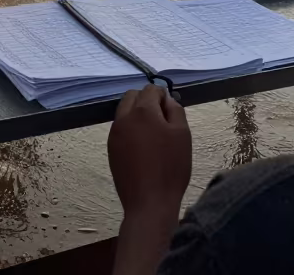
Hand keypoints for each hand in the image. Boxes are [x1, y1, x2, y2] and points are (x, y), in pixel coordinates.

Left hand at [108, 84, 192, 230]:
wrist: (149, 203)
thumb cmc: (171, 168)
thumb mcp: (183, 135)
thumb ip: (175, 111)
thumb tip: (167, 100)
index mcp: (143, 111)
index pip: (150, 89)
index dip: (162, 95)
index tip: (170, 108)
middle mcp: (124, 117)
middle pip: (133, 96)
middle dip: (146, 100)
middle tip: (162, 118)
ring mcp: (114, 133)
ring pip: (124, 111)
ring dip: (137, 113)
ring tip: (152, 133)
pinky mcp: (111, 148)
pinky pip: (120, 128)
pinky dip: (130, 128)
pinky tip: (142, 146)